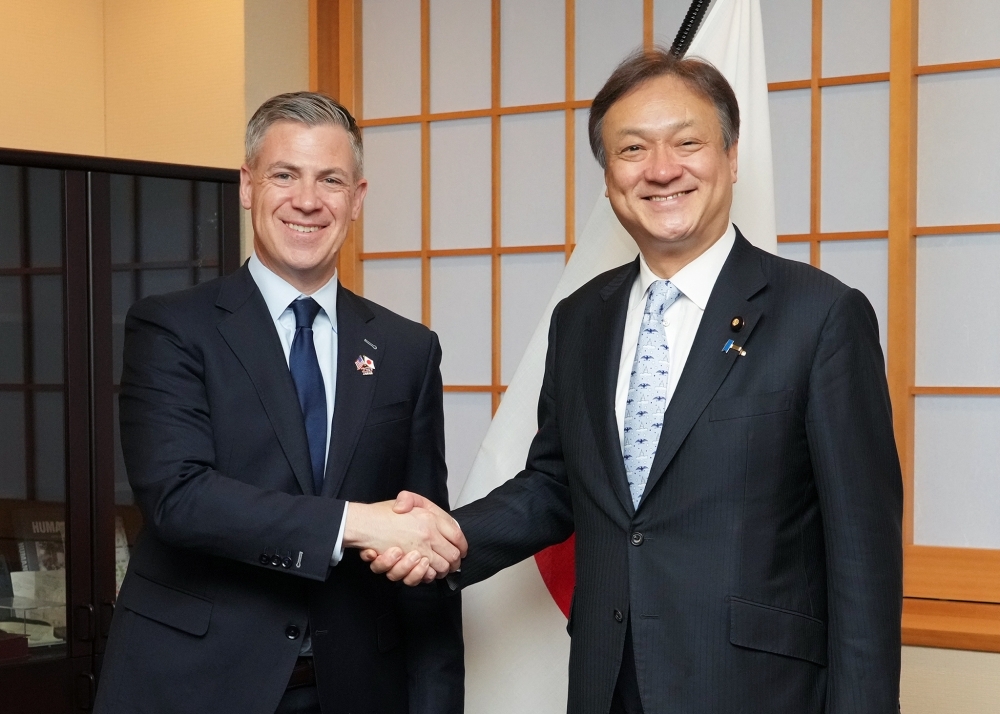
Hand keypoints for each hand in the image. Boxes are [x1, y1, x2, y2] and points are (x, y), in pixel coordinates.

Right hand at [346, 493, 465, 585]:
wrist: (363, 525)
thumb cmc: (383, 513)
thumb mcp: (404, 499)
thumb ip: (414, 500)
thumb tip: (418, 509)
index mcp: (430, 519)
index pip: (457, 535)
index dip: (462, 545)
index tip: (462, 551)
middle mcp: (427, 536)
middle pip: (452, 556)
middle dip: (453, 562)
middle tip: (452, 564)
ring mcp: (417, 551)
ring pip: (439, 569)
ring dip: (439, 570)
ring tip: (436, 566)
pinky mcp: (407, 565)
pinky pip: (422, 576)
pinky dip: (424, 575)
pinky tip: (424, 570)